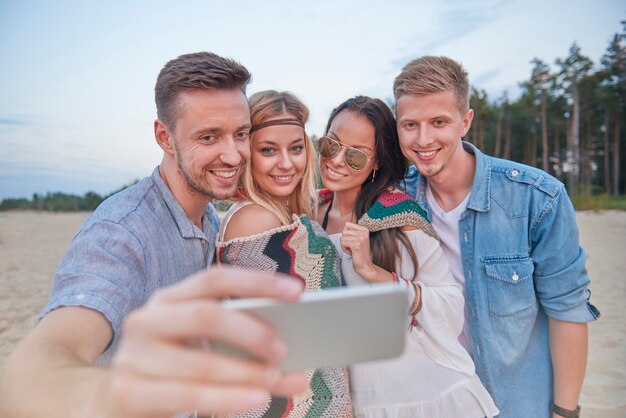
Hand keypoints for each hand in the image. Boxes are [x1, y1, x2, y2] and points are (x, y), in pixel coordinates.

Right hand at [108, 266, 307, 417]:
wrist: (111, 402)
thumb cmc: (173, 372)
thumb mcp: (206, 353)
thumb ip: (245, 356)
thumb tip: (299, 371)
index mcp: (169, 299)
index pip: (215, 279)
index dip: (257, 281)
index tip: (297, 291)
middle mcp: (147, 319)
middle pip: (207, 315)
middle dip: (251, 331)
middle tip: (283, 349)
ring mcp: (133, 356)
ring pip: (200, 362)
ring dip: (245, 373)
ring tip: (275, 381)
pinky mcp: (127, 392)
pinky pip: (186, 395)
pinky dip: (228, 399)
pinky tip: (255, 400)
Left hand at [340, 222, 388, 282]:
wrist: (364, 265)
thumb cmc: (359, 253)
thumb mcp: (357, 239)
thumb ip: (352, 231)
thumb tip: (345, 224)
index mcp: (364, 229)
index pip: (347, 224)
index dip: (347, 234)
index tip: (354, 241)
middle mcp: (364, 232)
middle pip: (344, 231)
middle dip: (345, 240)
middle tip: (353, 247)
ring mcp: (361, 238)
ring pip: (342, 237)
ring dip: (344, 245)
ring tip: (352, 250)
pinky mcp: (356, 245)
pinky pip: (342, 243)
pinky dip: (344, 249)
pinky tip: (351, 252)